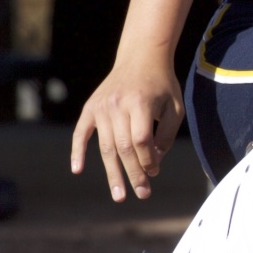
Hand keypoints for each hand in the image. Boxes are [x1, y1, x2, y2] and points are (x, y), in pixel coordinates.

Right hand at [70, 57, 183, 201]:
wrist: (141, 57)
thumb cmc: (162, 85)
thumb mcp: (175, 107)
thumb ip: (166, 135)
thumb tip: (154, 163)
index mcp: (140, 103)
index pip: (141, 140)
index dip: (148, 160)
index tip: (155, 173)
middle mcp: (118, 105)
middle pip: (123, 147)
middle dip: (133, 174)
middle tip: (142, 194)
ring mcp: (101, 106)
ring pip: (105, 146)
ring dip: (113, 172)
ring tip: (119, 195)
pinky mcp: (90, 107)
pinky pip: (81, 133)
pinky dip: (77, 152)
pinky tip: (77, 170)